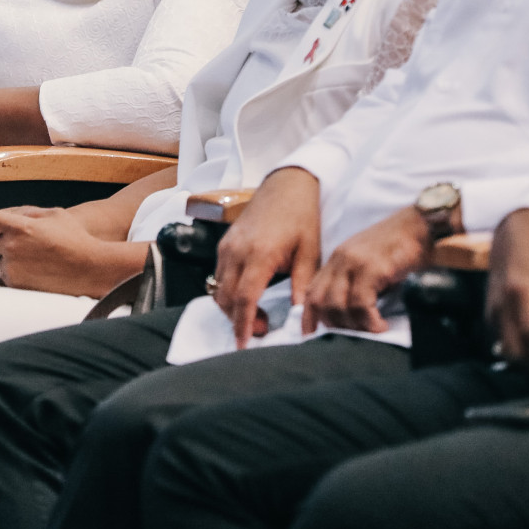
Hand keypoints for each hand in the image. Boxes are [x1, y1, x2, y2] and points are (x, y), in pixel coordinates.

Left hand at [0, 200, 146, 296]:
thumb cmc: (74, 238)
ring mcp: (12, 267)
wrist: (90, 268)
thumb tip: (4, 215)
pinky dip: (2, 266)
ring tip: (9, 249)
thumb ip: (25, 212)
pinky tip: (20, 263)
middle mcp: (12, 247)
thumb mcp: (52, 214)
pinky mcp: (15, 284)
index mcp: (20, 226)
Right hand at [211, 168, 323, 347]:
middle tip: (262, 331)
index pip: (244, 298)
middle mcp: (237, 251)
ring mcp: (227, 247)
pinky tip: (249, 296)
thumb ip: (302, 284)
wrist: (287, 184)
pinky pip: (219, 275)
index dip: (243, 324)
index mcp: (260, 254)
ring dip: (232, 308)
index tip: (245, 344)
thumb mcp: (310, 251)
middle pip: (225, 298)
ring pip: (218, 288)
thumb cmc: (302, 216)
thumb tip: (300, 315)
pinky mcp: (224, 244)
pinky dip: (228, 292)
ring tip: (258, 316)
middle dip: (238, 320)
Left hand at [301, 206, 431, 334]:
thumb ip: (356, 284)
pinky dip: (370, 321)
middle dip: (334, 325)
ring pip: (338, 305)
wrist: (422, 224)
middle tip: (354, 337)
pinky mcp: (373, 267)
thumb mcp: (370, 264)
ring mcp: (355, 262)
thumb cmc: (401, 247)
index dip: (309, 317)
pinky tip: (381, 326)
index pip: (312, 292)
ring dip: (354, 326)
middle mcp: (341, 259)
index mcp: (337, 259)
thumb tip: (351, 316)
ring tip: (372, 332)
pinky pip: (361, 304)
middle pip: (320, 302)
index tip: (312, 336)